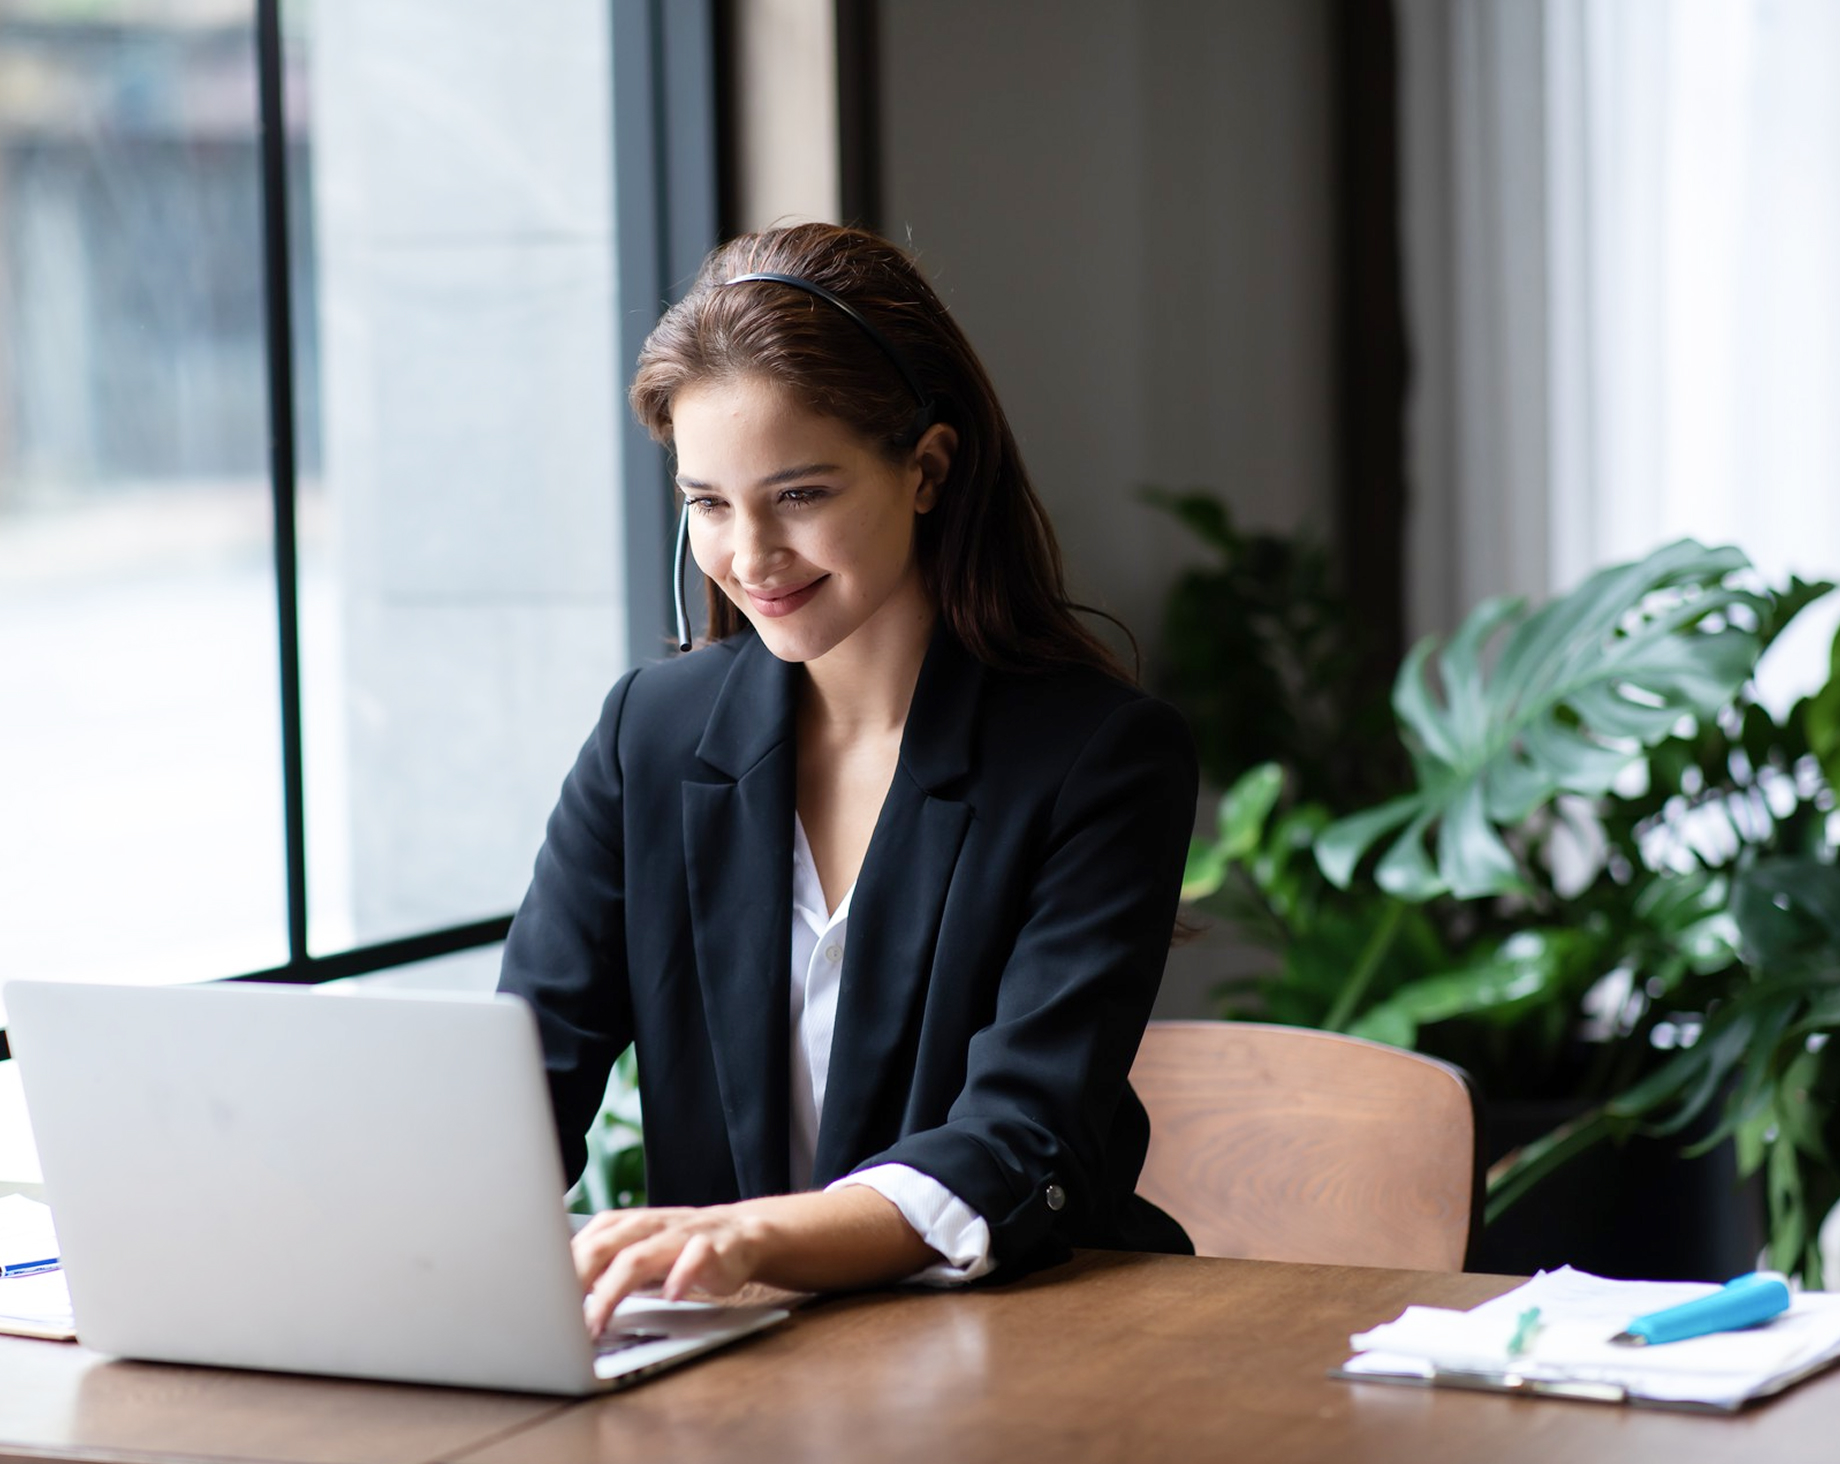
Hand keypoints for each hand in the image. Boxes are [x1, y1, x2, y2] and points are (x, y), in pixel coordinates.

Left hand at [572, 1204, 764, 1335]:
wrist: (743, 1235)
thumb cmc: (681, 1250)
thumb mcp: (639, 1250)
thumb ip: (604, 1263)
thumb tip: (555, 1291)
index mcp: (630, 1224)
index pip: (587, 1239)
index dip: (561, 1267)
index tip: (539, 1298)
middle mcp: (653, 1225)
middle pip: (605, 1246)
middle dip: (576, 1278)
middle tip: (557, 1315)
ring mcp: (683, 1235)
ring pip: (641, 1255)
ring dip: (613, 1290)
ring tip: (596, 1322)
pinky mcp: (716, 1248)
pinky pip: (696, 1257)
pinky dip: (681, 1275)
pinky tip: (670, 1296)